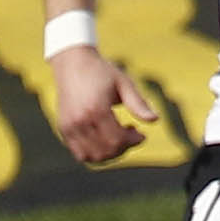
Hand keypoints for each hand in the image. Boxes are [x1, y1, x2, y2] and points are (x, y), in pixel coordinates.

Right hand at [51, 46, 161, 166]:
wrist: (72, 63)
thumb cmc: (101, 71)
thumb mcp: (123, 83)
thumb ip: (138, 103)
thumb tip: (155, 120)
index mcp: (95, 109)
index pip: (117, 139)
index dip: (133, 141)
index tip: (142, 134)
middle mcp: (79, 121)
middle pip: (106, 150)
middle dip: (124, 147)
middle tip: (131, 133)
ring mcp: (69, 127)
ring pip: (93, 156)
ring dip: (111, 153)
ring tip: (118, 137)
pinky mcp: (64, 129)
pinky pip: (81, 154)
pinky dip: (96, 153)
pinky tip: (105, 139)